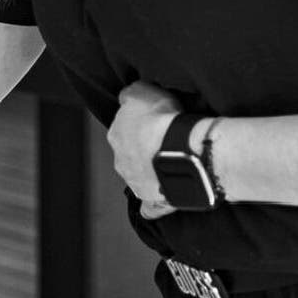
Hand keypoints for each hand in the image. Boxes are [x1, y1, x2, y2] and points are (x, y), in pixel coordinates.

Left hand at [108, 82, 180, 220]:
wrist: (180, 150)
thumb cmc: (162, 120)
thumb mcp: (142, 90)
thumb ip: (131, 93)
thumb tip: (127, 96)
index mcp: (116, 134)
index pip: (124, 128)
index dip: (140, 125)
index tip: (155, 124)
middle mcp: (121, 160)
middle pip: (130, 154)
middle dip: (144, 150)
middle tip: (165, 143)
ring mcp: (136, 182)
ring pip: (140, 176)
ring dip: (152, 172)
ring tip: (173, 165)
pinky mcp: (152, 199)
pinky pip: (151, 206)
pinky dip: (154, 207)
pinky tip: (159, 207)